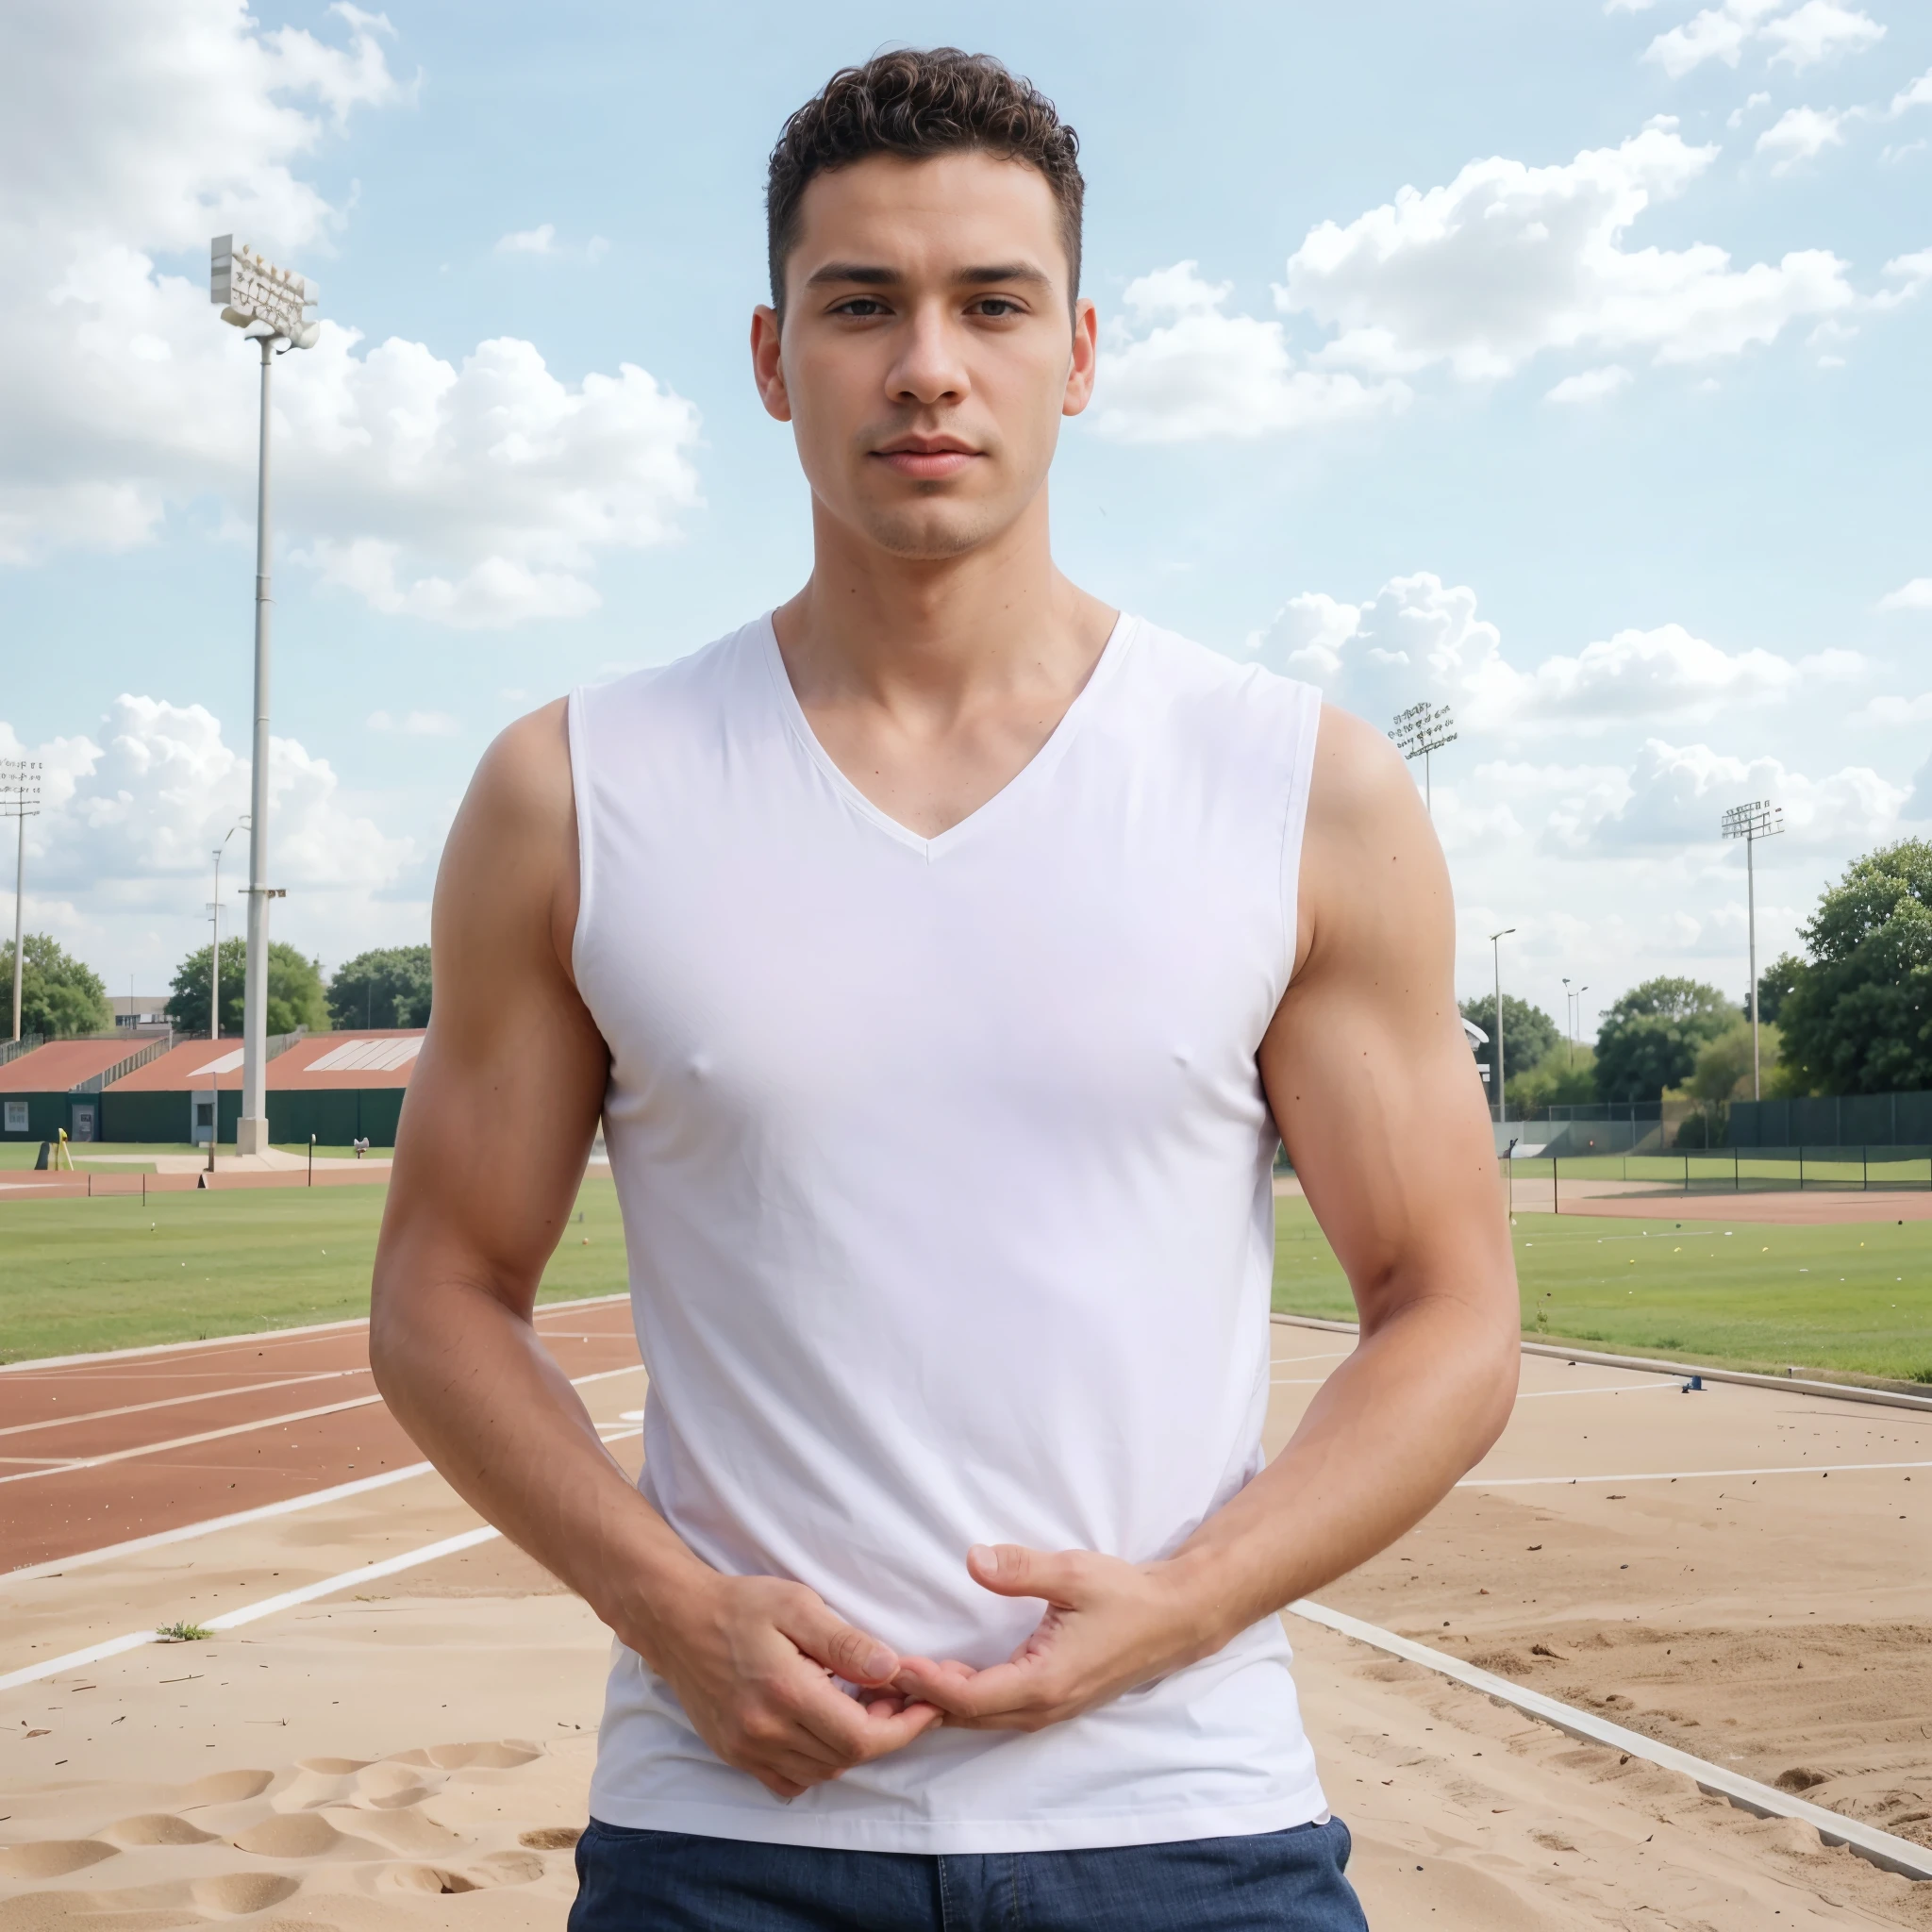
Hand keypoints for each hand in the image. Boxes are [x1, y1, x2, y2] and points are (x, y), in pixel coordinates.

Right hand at [636, 1572, 942, 1797]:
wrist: (677, 1620)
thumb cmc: (740, 1605)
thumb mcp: (798, 1606)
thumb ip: (846, 1643)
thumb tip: (892, 1669)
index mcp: (785, 1692)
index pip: (860, 1737)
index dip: (902, 1728)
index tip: (924, 1706)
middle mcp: (764, 1731)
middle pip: (845, 1758)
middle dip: (883, 1734)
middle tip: (896, 1698)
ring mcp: (746, 1749)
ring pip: (821, 1772)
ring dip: (852, 1749)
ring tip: (864, 1708)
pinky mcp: (734, 1754)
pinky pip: (789, 1780)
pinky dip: (817, 1764)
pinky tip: (825, 1730)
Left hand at [891, 1544, 1221, 1731]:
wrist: (1174, 1619)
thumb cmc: (1124, 1594)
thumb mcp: (1073, 1573)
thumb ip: (1021, 1569)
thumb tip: (972, 1559)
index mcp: (1044, 1681)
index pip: (969, 1696)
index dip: (926, 1683)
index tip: (888, 1664)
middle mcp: (1042, 1706)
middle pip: (966, 1716)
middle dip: (918, 1701)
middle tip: (868, 1681)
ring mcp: (1048, 1709)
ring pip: (979, 1718)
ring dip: (937, 1703)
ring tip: (889, 1686)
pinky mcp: (1051, 1701)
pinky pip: (995, 1711)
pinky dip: (960, 1700)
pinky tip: (937, 1680)